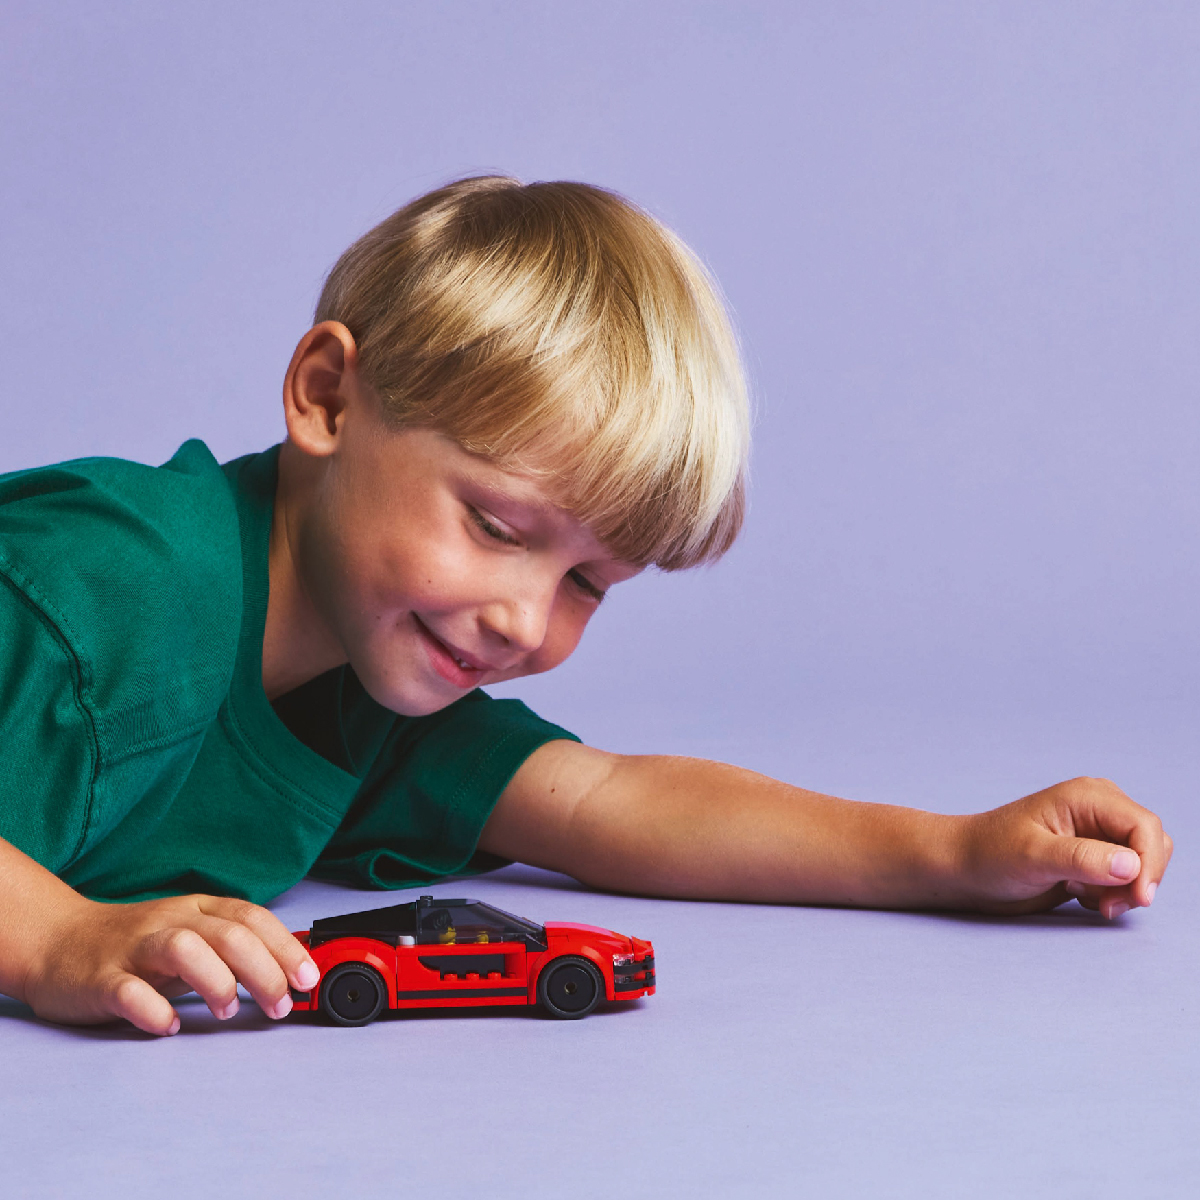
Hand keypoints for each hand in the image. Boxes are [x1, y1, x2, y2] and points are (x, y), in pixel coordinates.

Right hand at [22, 892, 319, 1035]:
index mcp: (197, 909)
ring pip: (184, 948)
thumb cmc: (136, 945)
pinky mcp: (100, 979)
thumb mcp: (190, 935)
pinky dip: (155, 1010)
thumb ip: (231, 949)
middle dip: (265, 971)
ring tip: (228, 1011)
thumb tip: (287, 973)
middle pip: (228, 934)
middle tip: (279, 1006)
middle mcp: (170, 921)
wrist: (55, 940)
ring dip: (216, 981)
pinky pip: (129, 991)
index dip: (286, 947)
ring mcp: (134, 948)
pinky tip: (171, 1025)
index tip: (309, 979)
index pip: (252, 918)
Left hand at [958, 777, 1172, 917]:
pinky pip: (1126, 878)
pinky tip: (1077, 894)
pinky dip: (1111, 894)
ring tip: (1080, 895)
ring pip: (1142, 865)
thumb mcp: (1033, 857)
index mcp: (1087, 796)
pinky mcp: (1093, 857)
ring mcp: (1097, 833)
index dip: (1149, 863)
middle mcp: (1099, 809)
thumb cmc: (990, 854)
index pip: (1144, 826)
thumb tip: (1132, 865)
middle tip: (1104, 905)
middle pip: (1152, 845)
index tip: (1137, 898)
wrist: (966, 868)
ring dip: (1122, 890)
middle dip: (1138, 880)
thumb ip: (1082, 859)